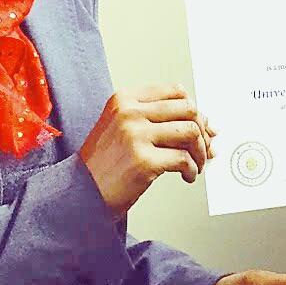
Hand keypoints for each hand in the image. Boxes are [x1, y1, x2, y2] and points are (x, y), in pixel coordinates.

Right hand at [79, 85, 215, 217]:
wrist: (80, 192)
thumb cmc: (103, 164)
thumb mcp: (123, 128)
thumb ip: (158, 121)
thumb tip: (205, 124)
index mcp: (124, 99)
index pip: (175, 92)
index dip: (194, 110)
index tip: (201, 125)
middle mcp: (129, 113)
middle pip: (188, 109)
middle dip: (203, 130)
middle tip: (204, 147)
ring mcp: (135, 136)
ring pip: (190, 132)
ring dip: (200, 152)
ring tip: (196, 165)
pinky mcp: (143, 161)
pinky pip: (184, 160)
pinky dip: (192, 170)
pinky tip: (187, 176)